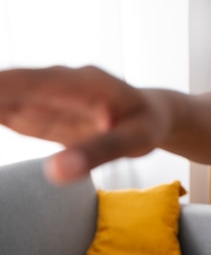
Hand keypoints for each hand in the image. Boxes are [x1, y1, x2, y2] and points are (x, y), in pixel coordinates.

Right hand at [0, 66, 165, 183]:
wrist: (151, 113)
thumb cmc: (145, 124)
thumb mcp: (133, 140)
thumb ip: (98, 152)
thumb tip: (55, 174)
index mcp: (80, 82)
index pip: (27, 82)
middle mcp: (57, 81)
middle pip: (5, 85)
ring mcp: (46, 93)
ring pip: (1, 95)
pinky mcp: (39, 109)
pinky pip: (6, 109)